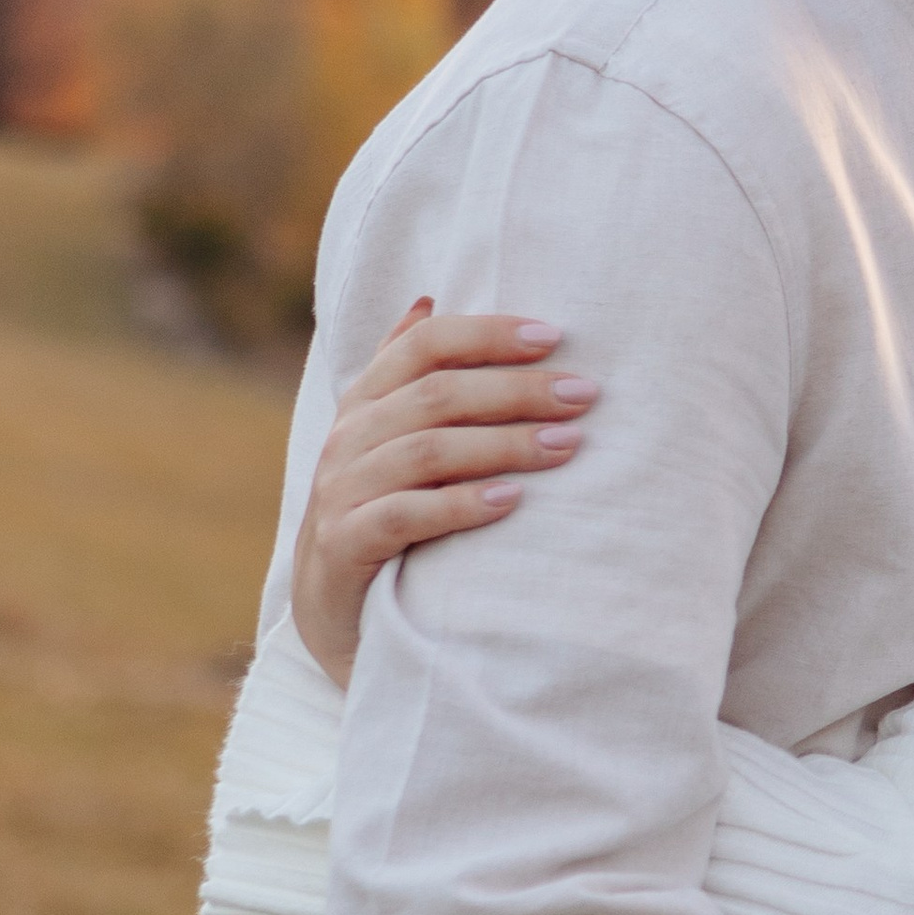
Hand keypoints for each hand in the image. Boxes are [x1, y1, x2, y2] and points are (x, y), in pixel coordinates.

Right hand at [291, 302, 599, 680]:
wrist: (330, 613)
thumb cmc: (379, 514)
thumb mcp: (387, 442)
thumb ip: (404, 375)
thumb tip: (428, 301)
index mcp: (365, 404)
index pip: (424, 346)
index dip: (488, 334)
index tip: (555, 337)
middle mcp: (348, 439)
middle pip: (436, 394)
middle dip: (516, 390)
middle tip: (584, 394)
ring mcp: (341, 492)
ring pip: (426, 451)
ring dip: (503, 444)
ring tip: (567, 445)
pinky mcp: (345, 546)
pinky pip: (405, 515)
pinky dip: (460, 505)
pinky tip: (511, 500)